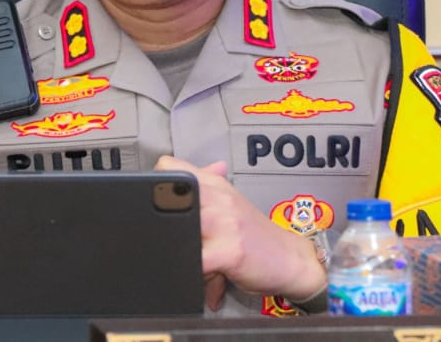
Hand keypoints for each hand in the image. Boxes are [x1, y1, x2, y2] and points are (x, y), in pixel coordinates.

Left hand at [154, 155, 324, 309]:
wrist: (291, 259)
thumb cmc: (257, 235)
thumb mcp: (230, 203)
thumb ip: (203, 188)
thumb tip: (169, 170)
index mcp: (216, 185)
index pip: (171, 166)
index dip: (153, 182)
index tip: (149, 201)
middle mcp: (219, 199)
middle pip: (170, 193)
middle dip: (155, 215)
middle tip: (152, 233)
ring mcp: (225, 223)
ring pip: (180, 226)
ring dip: (169, 243)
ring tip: (167, 255)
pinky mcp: (230, 250)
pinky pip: (195, 259)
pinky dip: (183, 268)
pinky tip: (184, 274)